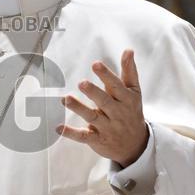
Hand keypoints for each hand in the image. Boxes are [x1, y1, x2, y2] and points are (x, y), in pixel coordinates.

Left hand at [58, 49, 148, 166]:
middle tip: (82, 82)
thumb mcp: (134, 92)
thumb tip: (128, 50)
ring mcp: (107, 127)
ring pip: (92, 117)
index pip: (116, 86)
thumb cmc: (131, 112)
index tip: (96, 64)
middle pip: (104, 101)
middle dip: (93, 92)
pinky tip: (58, 128)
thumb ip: (129, 71)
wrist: (135, 145)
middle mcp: (117, 113)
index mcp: (126, 99)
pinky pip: (83, 136)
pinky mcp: (97, 139)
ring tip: (66, 99)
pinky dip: (70, 133)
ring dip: (79, 108)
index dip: (106, 75)